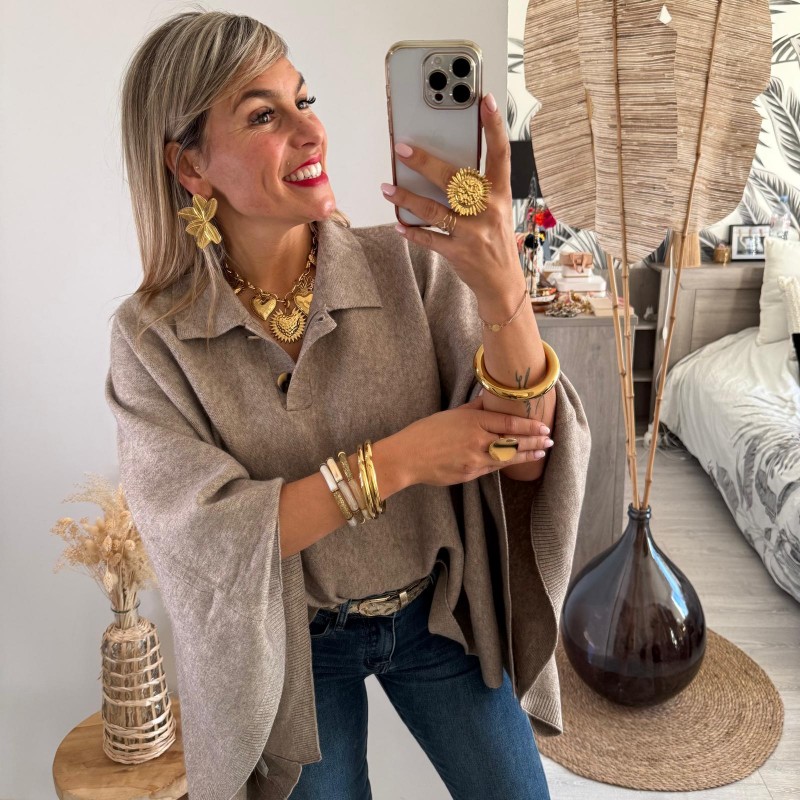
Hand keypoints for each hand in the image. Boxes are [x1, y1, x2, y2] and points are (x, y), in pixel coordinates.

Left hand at [380, 92, 519, 297]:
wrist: (502, 283)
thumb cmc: (495, 241)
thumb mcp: (497, 211)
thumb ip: (479, 190)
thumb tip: (445, 170)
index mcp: (501, 195)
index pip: (500, 155)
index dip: (494, 127)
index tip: (484, 102)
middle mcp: (488, 210)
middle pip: (455, 180)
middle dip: (426, 163)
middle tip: (403, 149)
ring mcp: (473, 233)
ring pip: (435, 210)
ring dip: (407, 198)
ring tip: (388, 188)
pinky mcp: (459, 253)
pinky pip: (430, 238)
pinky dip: (412, 232)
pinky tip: (398, 224)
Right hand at [395, 394, 553, 487]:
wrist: (407, 457)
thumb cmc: (425, 432)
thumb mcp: (450, 414)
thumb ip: (473, 408)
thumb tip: (489, 400)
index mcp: (473, 421)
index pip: (509, 423)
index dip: (530, 426)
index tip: (543, 427)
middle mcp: (477, 440)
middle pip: (514, 441)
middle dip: (535, 441)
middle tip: (550, 440)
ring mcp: (475, 459)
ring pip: (508, 457)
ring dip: (527, 454)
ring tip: (542, 452)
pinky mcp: (470, 474)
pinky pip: (494, 468)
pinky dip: (509, 464)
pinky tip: (518, 462)